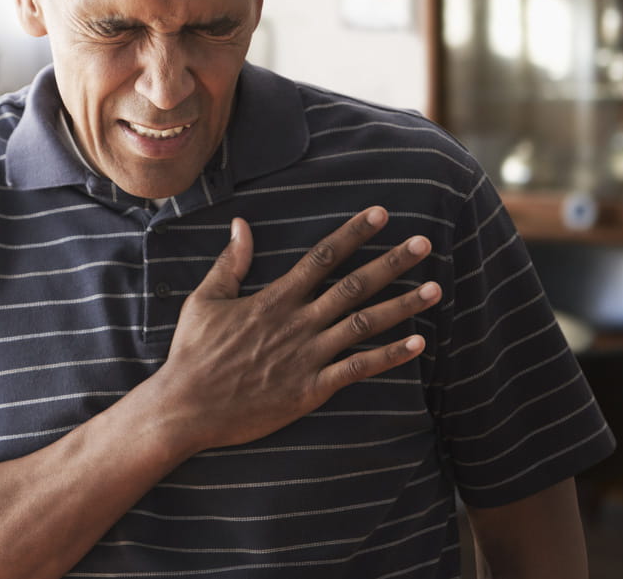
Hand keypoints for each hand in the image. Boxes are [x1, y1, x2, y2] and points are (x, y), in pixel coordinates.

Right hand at [153, 206, 441, 452]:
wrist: (187, 407)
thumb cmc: (193, 353)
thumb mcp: (204, 299)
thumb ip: (229, 262)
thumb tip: (240, 224)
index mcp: (274, 299)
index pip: (322, 258)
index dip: (354, 234)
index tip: (381, 214)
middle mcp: (297, 323)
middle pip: (353, 286)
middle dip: (391, 263)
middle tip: (424, 244)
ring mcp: (307, 356)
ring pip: (363, 325)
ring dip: (402, 306)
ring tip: (436, 289)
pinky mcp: (310, 389)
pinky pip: (357, 370)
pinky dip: (389, 357)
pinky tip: (418, 343)